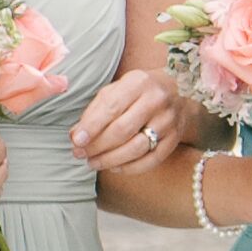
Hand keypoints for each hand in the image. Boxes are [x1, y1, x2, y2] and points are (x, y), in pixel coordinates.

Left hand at [63, 70, 180, 175]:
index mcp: (138, 82)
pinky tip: (114, 167)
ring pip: (136, 148)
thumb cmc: (137, 92)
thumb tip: (76, 136)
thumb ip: (95, 111)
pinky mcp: (175, 138)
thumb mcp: (116, 90)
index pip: (111, 107)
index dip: (92, 127)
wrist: (175, 91)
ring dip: (110, 160)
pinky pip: (151, 160)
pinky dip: (129, 168)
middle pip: (123, 130)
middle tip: (80, 154)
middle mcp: (156, 100)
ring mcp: (169, 121)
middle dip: (97, 146)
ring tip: (93, 162)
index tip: (76, 140)